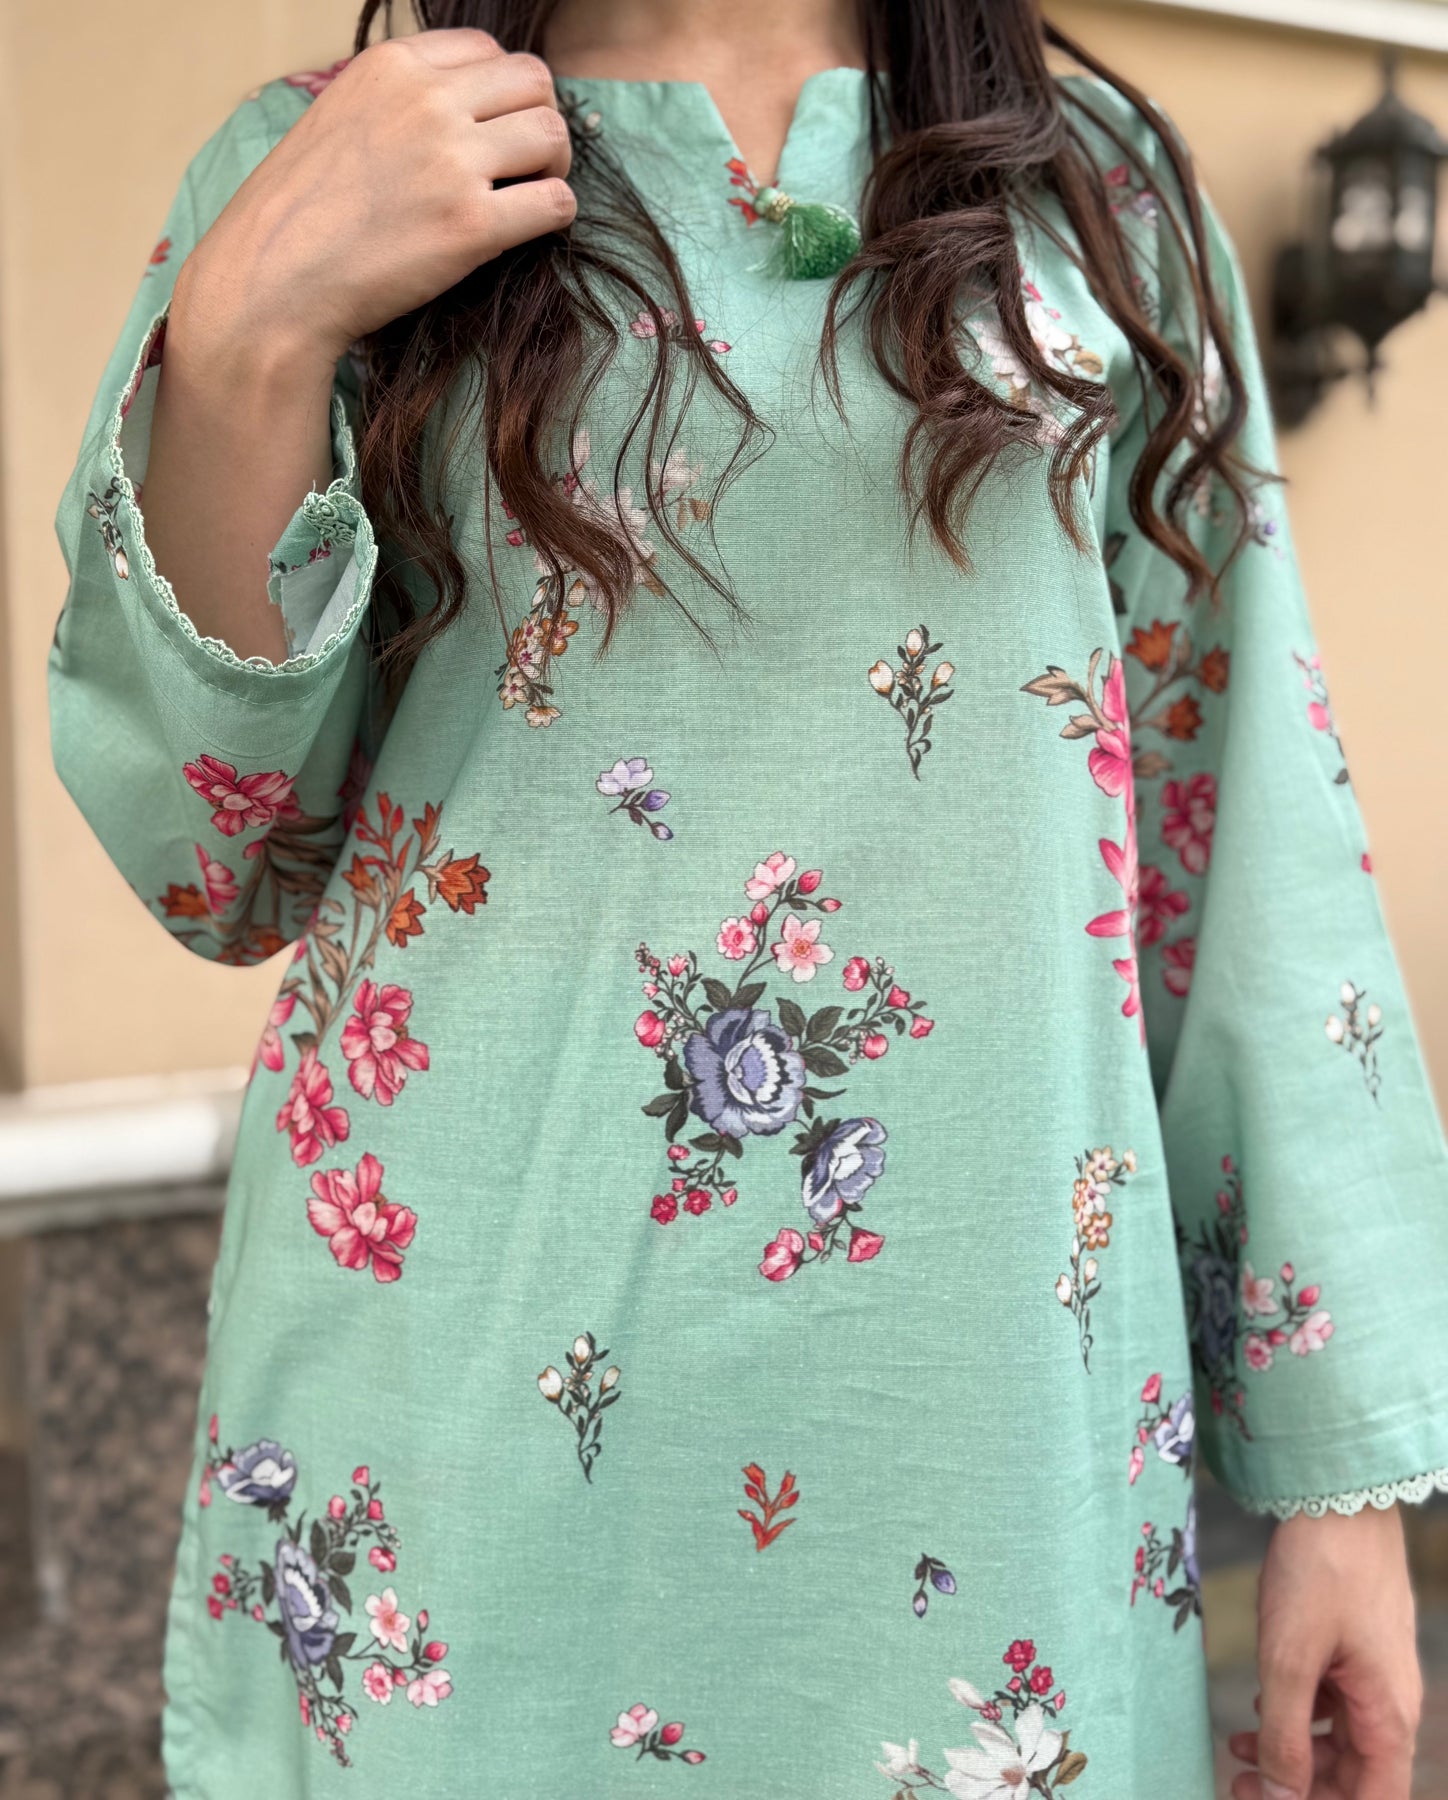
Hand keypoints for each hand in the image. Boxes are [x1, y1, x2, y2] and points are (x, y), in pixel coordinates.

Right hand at [179, 28, 576, 366]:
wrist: (273, 283)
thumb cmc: (300, 215)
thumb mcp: (340, 118)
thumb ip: (399, 102)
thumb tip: (458, 108)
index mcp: (393, 67)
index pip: (488, 49)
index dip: (503, 91)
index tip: (494, 129)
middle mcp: (427, 101)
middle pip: (534, 82)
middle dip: (539, 122)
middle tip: (525, 166)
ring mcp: (451, 161)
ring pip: (554, 135)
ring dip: (553, 167)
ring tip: (528, 197)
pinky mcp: (470, 226)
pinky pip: (557, 203)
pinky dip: (557, 216)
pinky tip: (532, 231)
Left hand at [1229, 1503, 1420, 1799]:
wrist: (1338, 1497)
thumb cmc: (1321, 1570)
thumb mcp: (1289, 1657)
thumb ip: (1284, 1733)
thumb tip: (1281, 1795)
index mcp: (1388, 1717)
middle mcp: (1390, 1703)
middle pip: (1354, 1777)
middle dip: (1299, 1787)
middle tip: (1239, 1780)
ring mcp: (1374, 1675)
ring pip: (1339, 1740)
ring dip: (1291, 1751)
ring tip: (1236, 1745)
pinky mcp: (1355, 1649)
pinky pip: (1332, 1702)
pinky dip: (1297, 1713)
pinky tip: (1257, 1705)